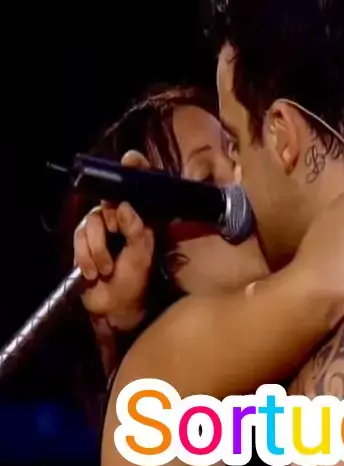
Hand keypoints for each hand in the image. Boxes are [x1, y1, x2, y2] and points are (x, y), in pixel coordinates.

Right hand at [74, 151, 154, 329]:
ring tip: (106, 269)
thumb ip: (136, 230)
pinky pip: (79, 238)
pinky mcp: (84, 240)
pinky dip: (86, 257)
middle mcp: (120, 218)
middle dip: (109, 227)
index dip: (135, 171)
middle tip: (115, 242)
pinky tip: (94, 273)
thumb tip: (123, 206)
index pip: (138, 190)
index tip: (131, 159)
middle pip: (106, 203)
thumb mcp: (141, 255)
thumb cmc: (136, 279)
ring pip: (91, 223)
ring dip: (97, 250)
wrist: (115, 305)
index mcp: (141, 219)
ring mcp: (101, 228)